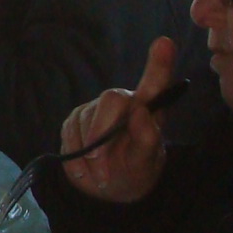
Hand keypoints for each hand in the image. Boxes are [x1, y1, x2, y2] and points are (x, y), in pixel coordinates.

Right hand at [60, 36, 177, 203]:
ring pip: (85, 120)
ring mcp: (96, 109)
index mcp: (147, 109)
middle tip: (102, 165)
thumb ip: (147, 139)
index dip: (159, 63)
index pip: (155, 82)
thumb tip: (140, 112)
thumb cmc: (133, 171)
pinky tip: (84, 170)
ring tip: (100, 175)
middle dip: (102, 132)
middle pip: (111, 99)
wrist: (106, 189)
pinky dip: (74, 156)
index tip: (164, 43)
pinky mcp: (74, 120)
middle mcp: (122, 102)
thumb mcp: (145, 162)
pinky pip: (68, 132)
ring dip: (89, 154)